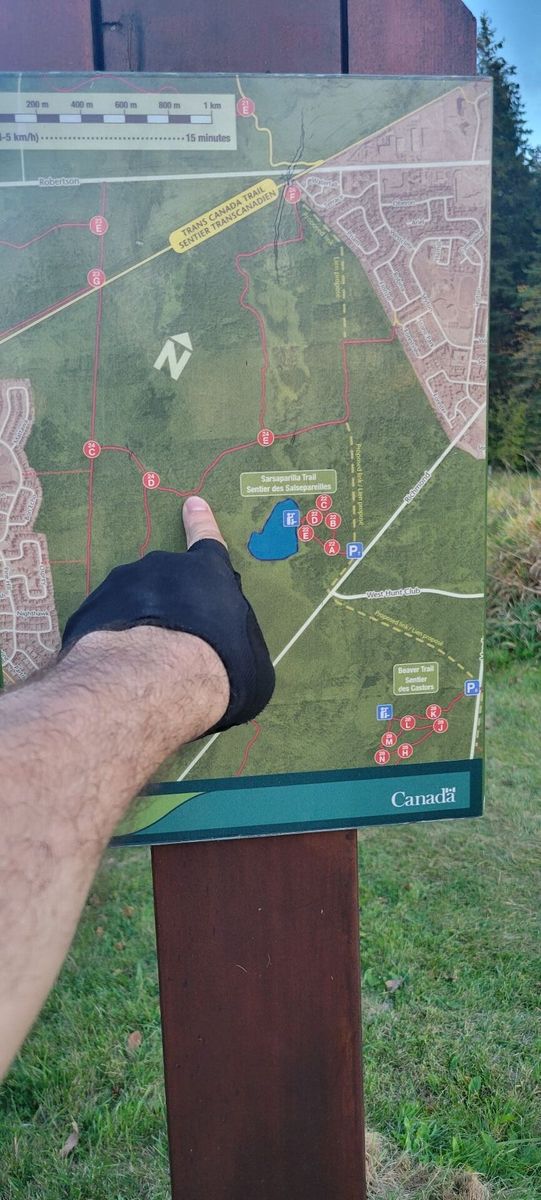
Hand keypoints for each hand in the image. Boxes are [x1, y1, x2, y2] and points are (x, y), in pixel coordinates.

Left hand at [62, 497, 274, 735]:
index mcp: (207, 572)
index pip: (207, 540)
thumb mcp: (250, 660)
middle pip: (165, 582)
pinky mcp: (91, 608)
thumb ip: (237, 645)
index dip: (200, 523)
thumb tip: (231, 656)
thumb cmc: (220, 665)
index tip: (192, 505)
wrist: (158, 675)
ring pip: (130, 603)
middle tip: (168, 644)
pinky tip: (117, 668)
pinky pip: (104, 624)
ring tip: (141, 661)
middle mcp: (162, 567)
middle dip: (165, 607)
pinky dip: (110, 641)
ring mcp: (121, 583)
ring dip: (135, 624)